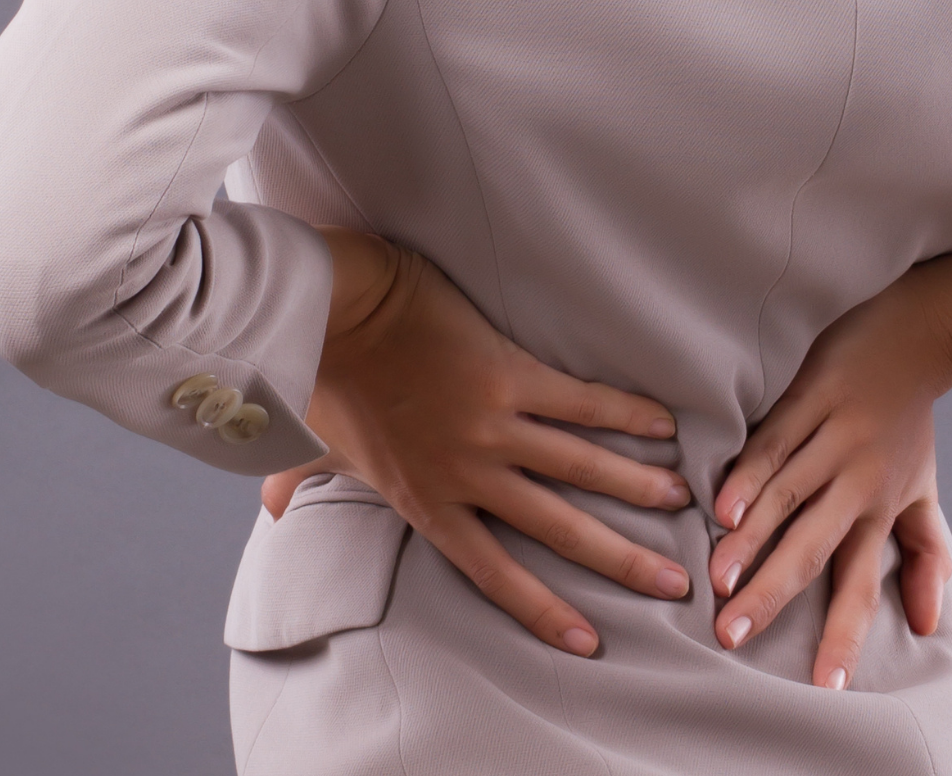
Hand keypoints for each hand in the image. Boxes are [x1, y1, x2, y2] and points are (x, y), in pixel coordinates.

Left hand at [260, 227, 693, 657]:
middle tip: (672, 583)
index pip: (494, 573)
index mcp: (425, 501)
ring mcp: (493, 426)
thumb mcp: (314, 444)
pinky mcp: (511, 374)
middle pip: (558, 529)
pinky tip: (664, 426)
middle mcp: (467, 474)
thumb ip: (302, 482)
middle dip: (621, 560)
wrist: (334, 311)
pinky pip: (581, 403)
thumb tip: (269, 508)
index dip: (544, 610)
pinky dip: (626, 415)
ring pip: (581, 469)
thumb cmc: (323, 375)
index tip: (590, 641)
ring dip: (637, 487)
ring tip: (682, 502)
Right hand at [706, 260, 951, 689]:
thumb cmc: (909, 423)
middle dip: (774, 594)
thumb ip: (925, 555)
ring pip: (788, 497)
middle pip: (813, 548)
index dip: (843, 633)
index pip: (859, 582)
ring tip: (717, 578)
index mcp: (880, 509)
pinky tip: (722, 502)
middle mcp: (857, 481)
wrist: (922, 333)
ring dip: (751, 538)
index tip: (823, 684)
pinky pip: (776, 440)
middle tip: (732, 634)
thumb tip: (925, 623)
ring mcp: (834, 438)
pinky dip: (750, 472)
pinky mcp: (812, 397)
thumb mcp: (924, 490)